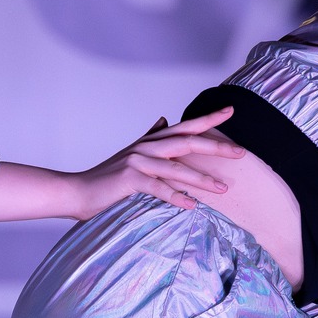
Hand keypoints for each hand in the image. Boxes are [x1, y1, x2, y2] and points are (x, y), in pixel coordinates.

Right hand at [67, 106, 244, 217]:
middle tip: (240, 152)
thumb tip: (165, 120)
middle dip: (215, 147)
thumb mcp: (131, 154)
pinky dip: (176, 197)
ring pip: (177, 169)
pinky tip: (191, 206)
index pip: (184, 127)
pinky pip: (159, 189)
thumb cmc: (107, 178)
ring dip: (202, 180)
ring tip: (223, 189)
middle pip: (187, 143)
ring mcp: (138, 162)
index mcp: (150, 142)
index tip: (230, 111)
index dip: (207, 119)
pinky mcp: (130, 179)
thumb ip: (150, 137)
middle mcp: (146, 147)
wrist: (77, 191)